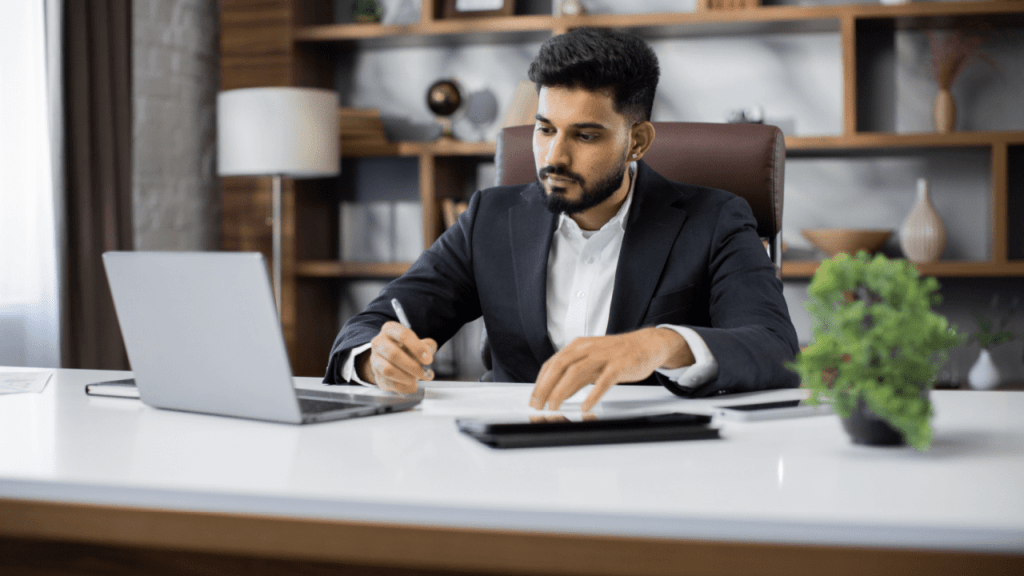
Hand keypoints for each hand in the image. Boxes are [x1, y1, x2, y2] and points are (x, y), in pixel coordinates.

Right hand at [357, 321, 436, 393]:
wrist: (391, 359)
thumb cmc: (407, 348)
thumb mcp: (419, 342)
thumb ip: (427, 345)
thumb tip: (428, 352)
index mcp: (390, 329)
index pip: (403, 335)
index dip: (417, 348)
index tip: (428, 360)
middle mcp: (379, 342)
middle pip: (394, 354)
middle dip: (412, 366)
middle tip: (425, 373)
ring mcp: (375, 359)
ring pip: (388, 370)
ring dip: (406, 377)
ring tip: (417, 379)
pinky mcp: (377, 375)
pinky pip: (389, 383)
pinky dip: (403, 387)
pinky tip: (412, 385)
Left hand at [529, 328, 692, 411]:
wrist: (646, 344)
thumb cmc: (617, 354)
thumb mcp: (591, 361)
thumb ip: (576, 376)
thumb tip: (559, 393)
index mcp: (578, 346)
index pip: (552, 363)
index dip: (540, 382)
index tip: (534, 399)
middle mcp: (587, 349)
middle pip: (559, 366)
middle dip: (545, 387)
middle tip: (538, 406)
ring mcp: (603, 356)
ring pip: (576, 372)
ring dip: (561, 391)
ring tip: (554, 407)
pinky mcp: (619, 365)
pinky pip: (603, 381)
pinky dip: (592, 395)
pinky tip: (585, 406)